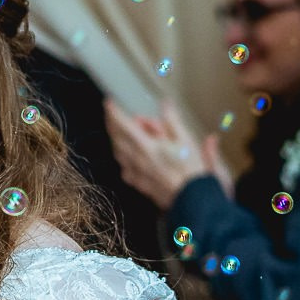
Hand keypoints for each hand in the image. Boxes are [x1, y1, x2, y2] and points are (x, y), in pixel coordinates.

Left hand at [106, 99, 221, 210]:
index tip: (108, 102)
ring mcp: (135, 172)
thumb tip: (165, 103)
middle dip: (111, 124)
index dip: (114, 112)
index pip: (123, 125)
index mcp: (145, 146)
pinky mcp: (138, 183)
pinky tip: (127, 156)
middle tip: (110, 114)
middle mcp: (135, 159)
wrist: (191, 198)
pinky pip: (124, 168)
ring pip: (118, 152)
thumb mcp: (185, 140)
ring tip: (118, 131)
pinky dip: (123, 157)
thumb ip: (171, 121)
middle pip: (116, 138)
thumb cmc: (190, 170)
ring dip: (115, 139)